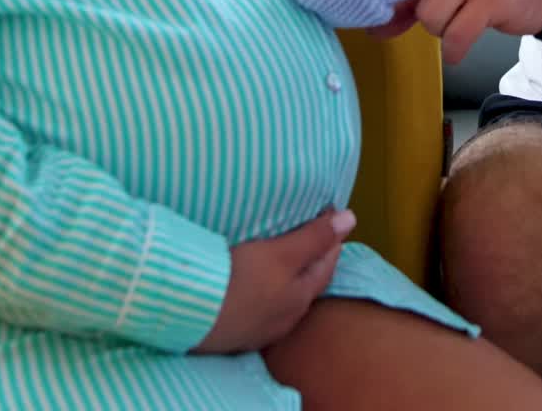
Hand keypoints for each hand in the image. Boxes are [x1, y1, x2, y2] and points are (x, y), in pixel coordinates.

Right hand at [194, 209, 355, 353]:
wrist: (189, 314)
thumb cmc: (240, 279)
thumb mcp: (282, 253)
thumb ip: (315, 237)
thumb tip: (352, 218)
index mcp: (301, 298)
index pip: (327, 263)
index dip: (332, 236)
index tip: (329, 211)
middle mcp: (286, 318)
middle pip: (308, 281)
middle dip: (314, 255)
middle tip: (313, 228)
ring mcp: (260, 328)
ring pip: (285, 294)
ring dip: (290, 272)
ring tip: (285, 250)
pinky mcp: (236, 330)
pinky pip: (261, 303)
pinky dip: (267, 285)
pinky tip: (256, 279)